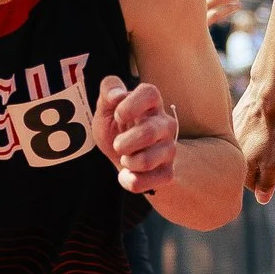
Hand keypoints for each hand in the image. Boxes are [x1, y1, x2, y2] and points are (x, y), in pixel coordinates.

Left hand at [94, 76, 177, 194]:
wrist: (125, 160)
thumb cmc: (117, 129)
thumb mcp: (105, 108)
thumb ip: (108, 91)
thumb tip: (117, 95)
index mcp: (151, 104)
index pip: (150, 93)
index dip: (132, 104)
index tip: (118, 114)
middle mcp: (165, 124)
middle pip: (148, 133)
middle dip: (124, 143)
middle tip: (118, 145)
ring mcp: (169, 149)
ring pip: (147, 161)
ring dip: (127, 162)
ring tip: (125, 159)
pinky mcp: (168, 172)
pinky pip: (145, 181)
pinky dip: (129, 181)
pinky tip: (128, 174)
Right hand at [234, 81, 274, 201]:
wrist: (270, 92)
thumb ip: (267, 183)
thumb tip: (262, 200)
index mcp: (240, 165)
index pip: (253, 186)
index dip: (270, 180)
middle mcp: (231, 151)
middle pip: (249, 168)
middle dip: (264, 166)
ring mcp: (232, 133)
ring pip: (247, 149)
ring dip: (260, 148)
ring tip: (274, 137)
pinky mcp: (235, 117)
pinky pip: (245, 132)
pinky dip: (255, 132)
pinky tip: (265, 124)